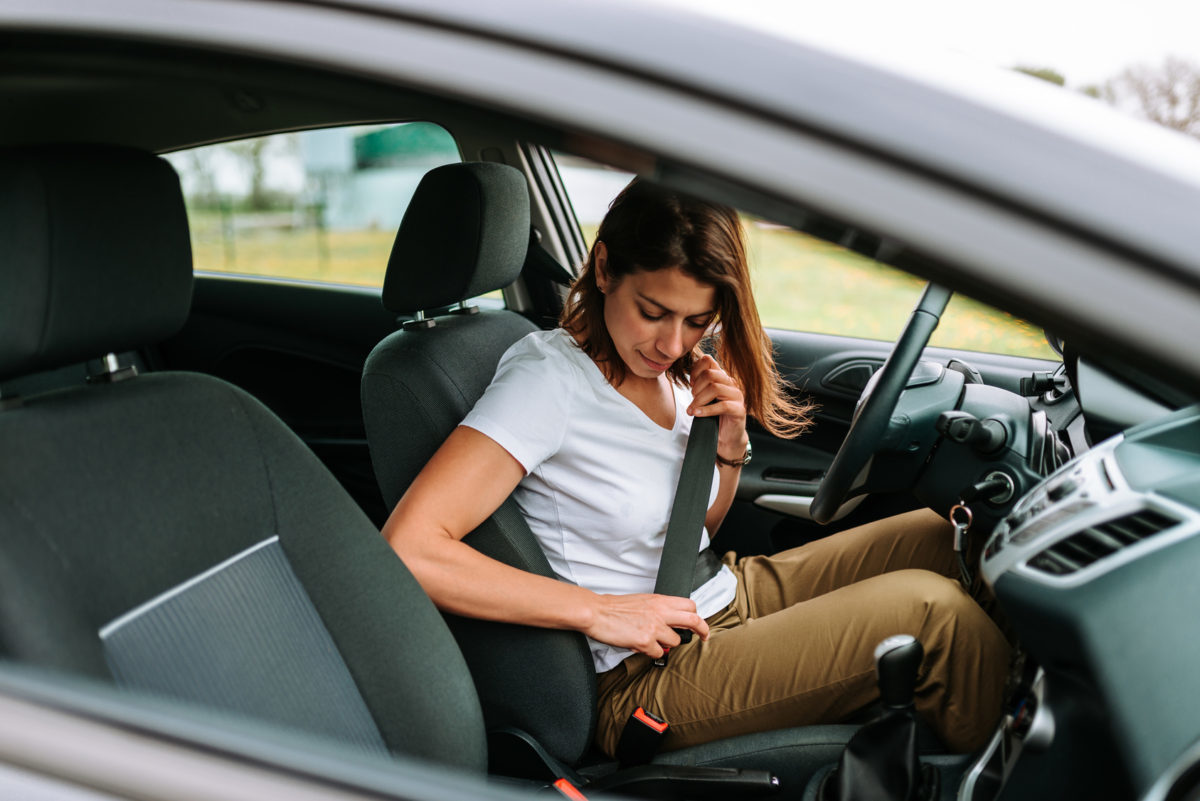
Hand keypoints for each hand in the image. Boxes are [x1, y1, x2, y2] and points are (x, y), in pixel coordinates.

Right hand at [584, 593, 709, 657]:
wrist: (596, 612)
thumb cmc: (614, 607)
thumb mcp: (642, 601)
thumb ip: (658, 610)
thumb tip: (669, 622)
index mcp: (660, 600)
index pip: (690, 605)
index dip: (696, 615)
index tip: (698, 623)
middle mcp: (660, 612)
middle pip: (694, 620)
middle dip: (703, 630)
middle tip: (704, 637)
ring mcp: (654, 627)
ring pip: (675, 642)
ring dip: (666, 644)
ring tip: (651, 640)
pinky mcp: (645, 642)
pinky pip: (658, 653)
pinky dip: (651, 652)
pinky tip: (640, 646)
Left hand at [687, 354, 747, 463]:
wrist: (727, 437)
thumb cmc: (713, 416)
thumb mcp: (704, 397)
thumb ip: (699, 384)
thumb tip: (687, 376)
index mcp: (722, 377)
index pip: (708, 360)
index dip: (695, 370)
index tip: (690, 384)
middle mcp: (731, 383)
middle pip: (710, 374)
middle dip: (696, 387)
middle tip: (692, 400)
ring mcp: (737, 396)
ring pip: (715, 388)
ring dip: (699, 400)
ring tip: (692, 410)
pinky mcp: (739, 410)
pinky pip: (723, 405)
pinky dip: (707, 410)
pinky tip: (697, 414)